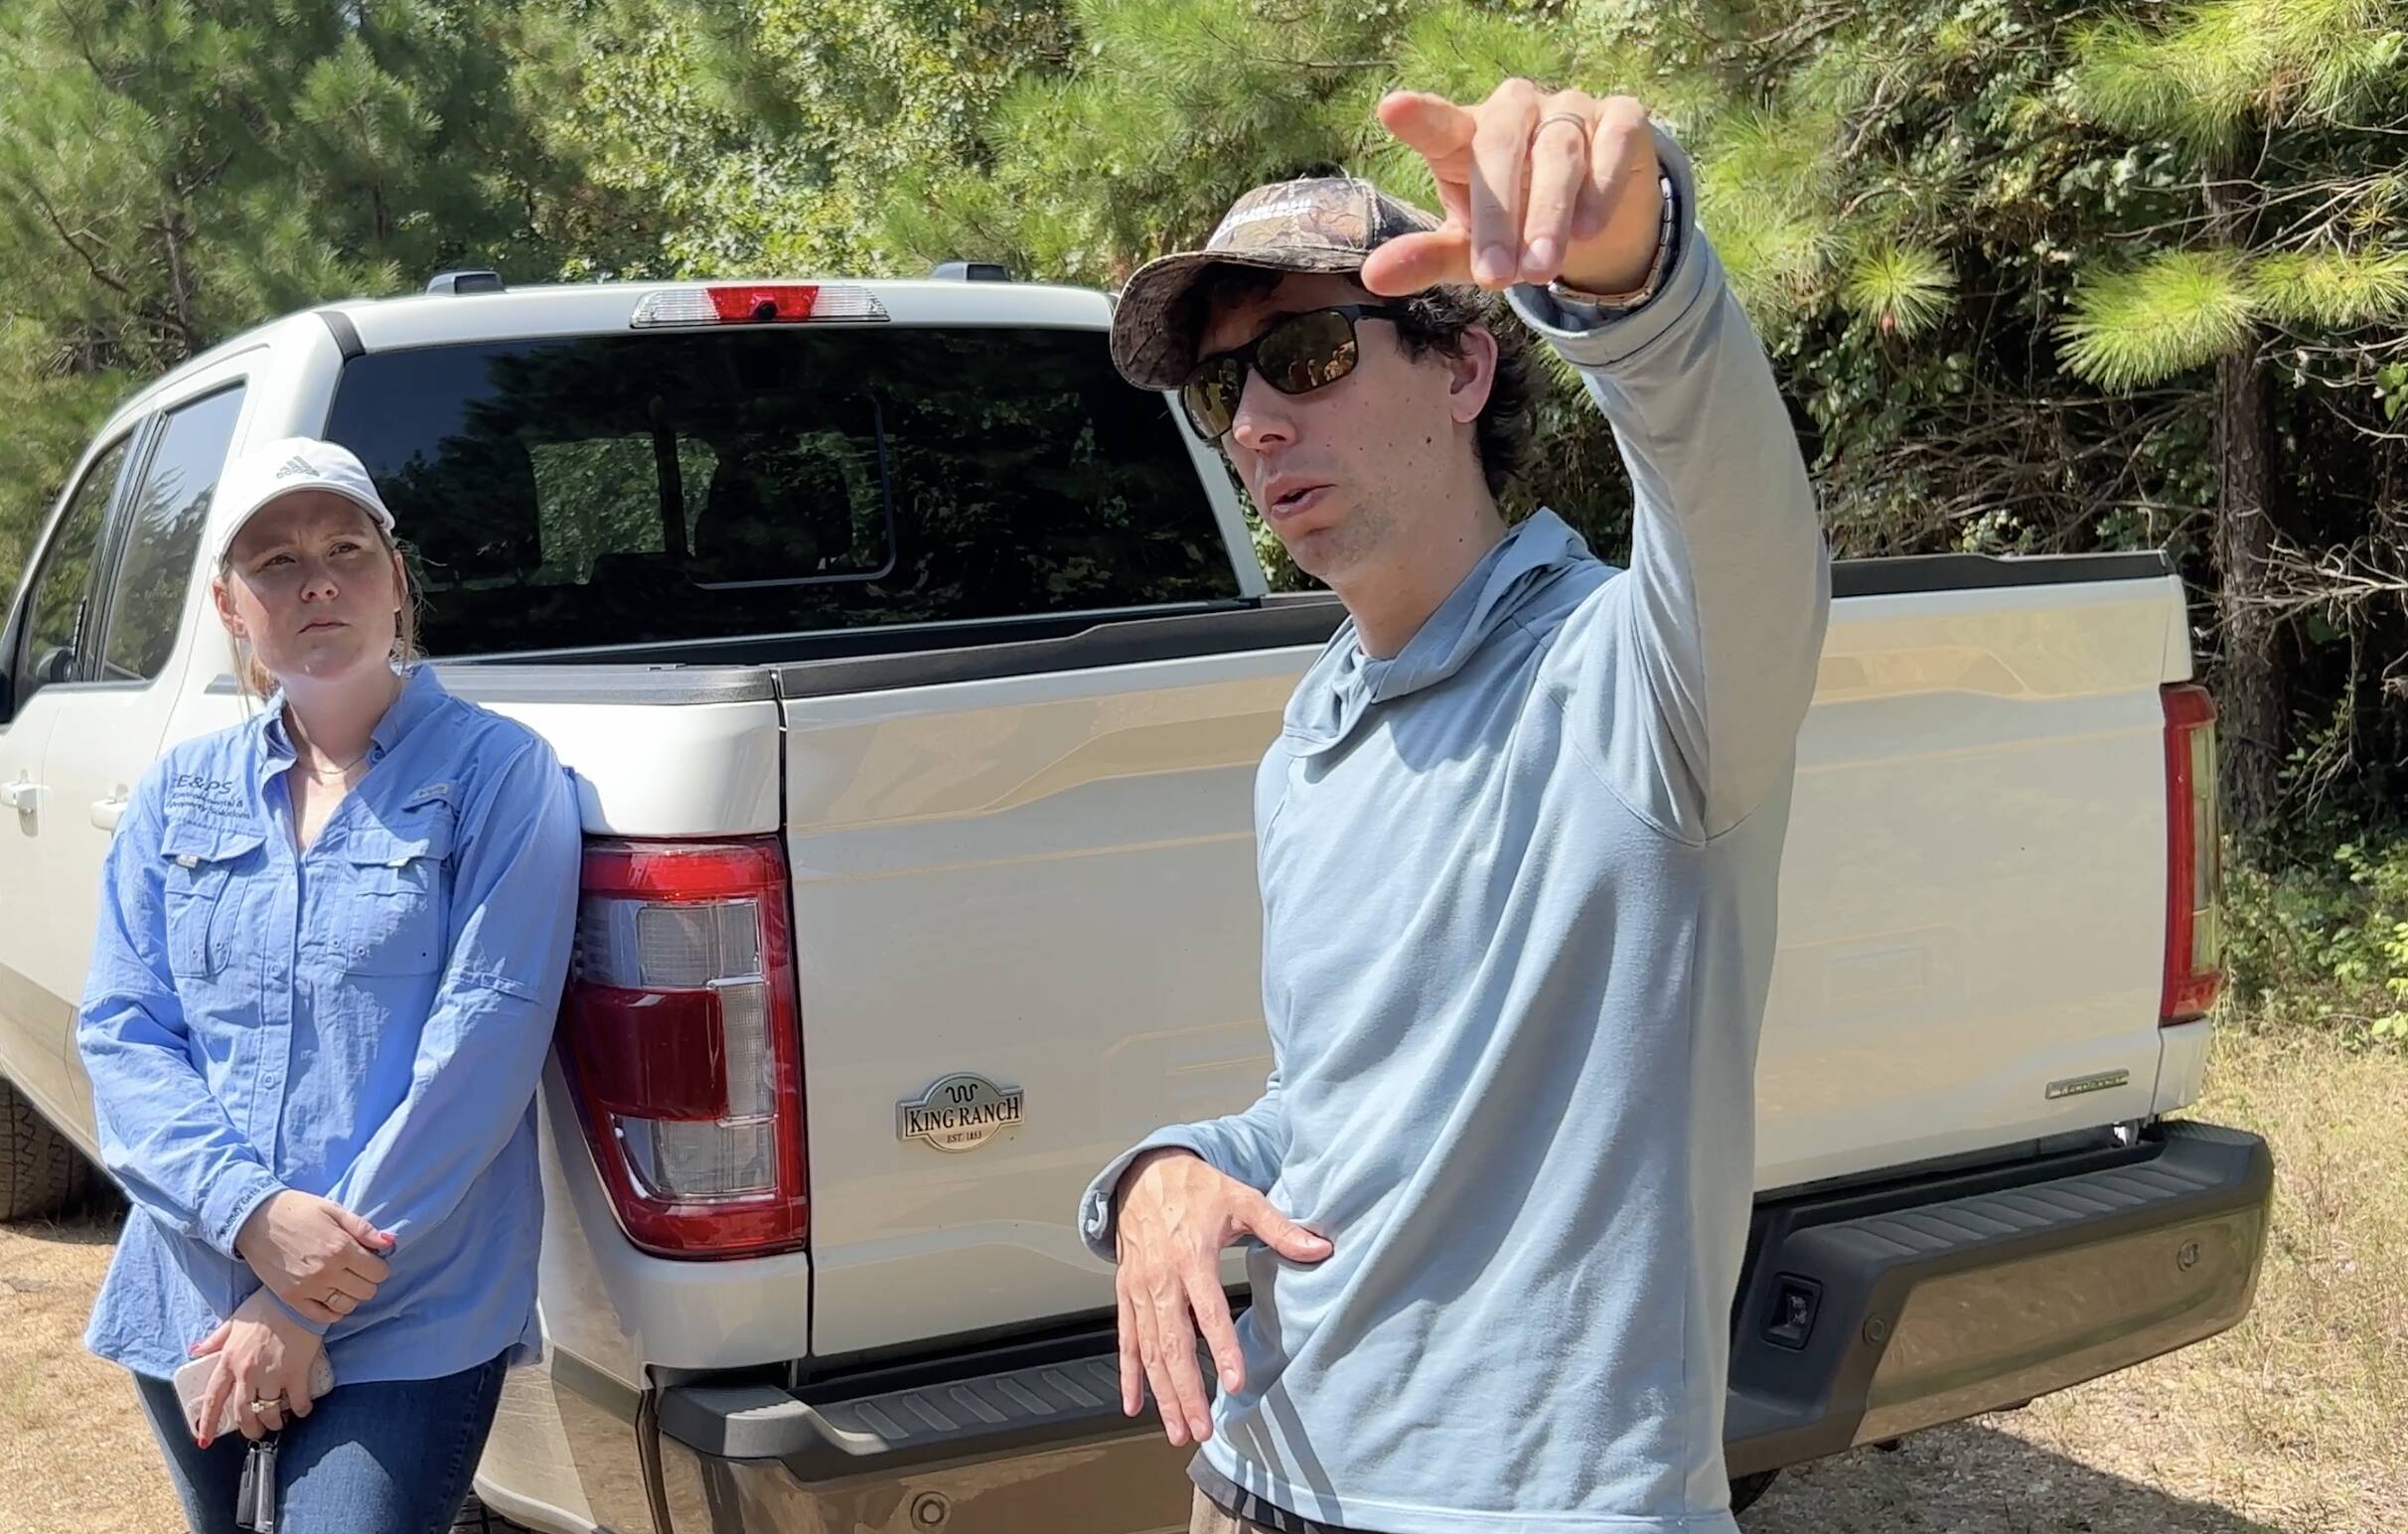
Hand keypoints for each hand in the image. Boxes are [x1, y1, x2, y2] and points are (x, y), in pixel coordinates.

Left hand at [190, 1290, 326, 1446]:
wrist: (296, 1298)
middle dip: (249, 1428)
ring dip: (273, 1422)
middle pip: (243, 1412)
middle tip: (256, 1431)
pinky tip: (302, 1409)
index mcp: (229, 1360)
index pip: (213, 1398)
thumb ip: (215, 1340)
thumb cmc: (266, 1306)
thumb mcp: (235, 1321)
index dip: (207, 1423)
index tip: (203, 1441)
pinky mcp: (296, 1373)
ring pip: (268, 1412)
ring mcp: (272, 1374)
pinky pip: (297, 1401)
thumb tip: (196, 1350)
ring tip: (278, 1422)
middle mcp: (247, 1372)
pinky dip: (300, 1410)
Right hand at [233, 1190, 393, 1324]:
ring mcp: (308, 1288)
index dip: (379, 1266)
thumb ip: (364, 1229)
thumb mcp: (334, 1210)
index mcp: (341, 1248)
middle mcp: (326, 1271)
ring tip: (344, 1282)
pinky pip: (321, 1317)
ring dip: (351, 1295)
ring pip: (347, 1306)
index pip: (379, 1272)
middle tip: (357, 1269)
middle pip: (366, 1291)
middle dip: (368, 1280)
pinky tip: (331, 1296)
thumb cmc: (298, 1210)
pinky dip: (332, 1310)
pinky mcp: (290, 1298)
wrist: (255, 1220)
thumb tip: (390, 1243)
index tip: (371, 1259)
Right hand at [1112, 1148, 1331, 1446]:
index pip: (1208, 1310)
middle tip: (1201, 1429)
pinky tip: (1133, 1404)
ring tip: (1177, 1429)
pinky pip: (1125, 1338)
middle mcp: (1161, 1278)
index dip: (1221, 1348)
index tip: (1234, 1383)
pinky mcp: (1126, 1292)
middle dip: (1186, 1390)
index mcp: (1192, 1256)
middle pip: (1172, 1343)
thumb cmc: (1197, 1189)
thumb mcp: (1242, 1200)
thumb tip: (1322, 1247)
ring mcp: (1140, 1288)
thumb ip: (1281, 1228)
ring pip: (1148, 1349)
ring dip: (1161, 1392)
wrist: (1145, 1173)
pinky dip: (1128, 1374)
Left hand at [1363, 80, 1661, 295]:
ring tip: (1541, 270)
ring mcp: (1570, 110)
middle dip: (1498, 217)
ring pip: (1558, 152)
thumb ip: (1428, 257)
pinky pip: (1613, 142)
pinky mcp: (1621, 119)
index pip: (1441, 125)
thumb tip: (1373, 276)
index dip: (1420, 117)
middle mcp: (1516, 110)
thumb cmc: (1516, 227)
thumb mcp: (1471, 249)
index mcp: (1468, 135)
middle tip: (1496, 278)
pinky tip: (1591, 228)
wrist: (1596, 223)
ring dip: (1548, 214)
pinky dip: (1603, 186)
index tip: (1392, 110)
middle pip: (1502, 146)